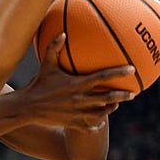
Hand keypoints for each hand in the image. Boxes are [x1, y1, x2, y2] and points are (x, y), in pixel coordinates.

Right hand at [19, 33, 134, 129]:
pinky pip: (90, 126)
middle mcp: (80, 99)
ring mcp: (78, 113)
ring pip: (102, 113)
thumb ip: (54, 48)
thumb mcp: (46, 65)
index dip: (119, 72)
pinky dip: (97, 125)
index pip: (103, 76)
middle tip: (132, 93)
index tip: (132, 69)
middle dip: (123, 95)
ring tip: (116, 105)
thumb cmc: (37, 84)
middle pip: (109, 97)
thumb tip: (63, 33)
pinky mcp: (73, 123)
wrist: (27, 107)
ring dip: (111, 109)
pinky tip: (99, 123)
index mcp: (77, 84)